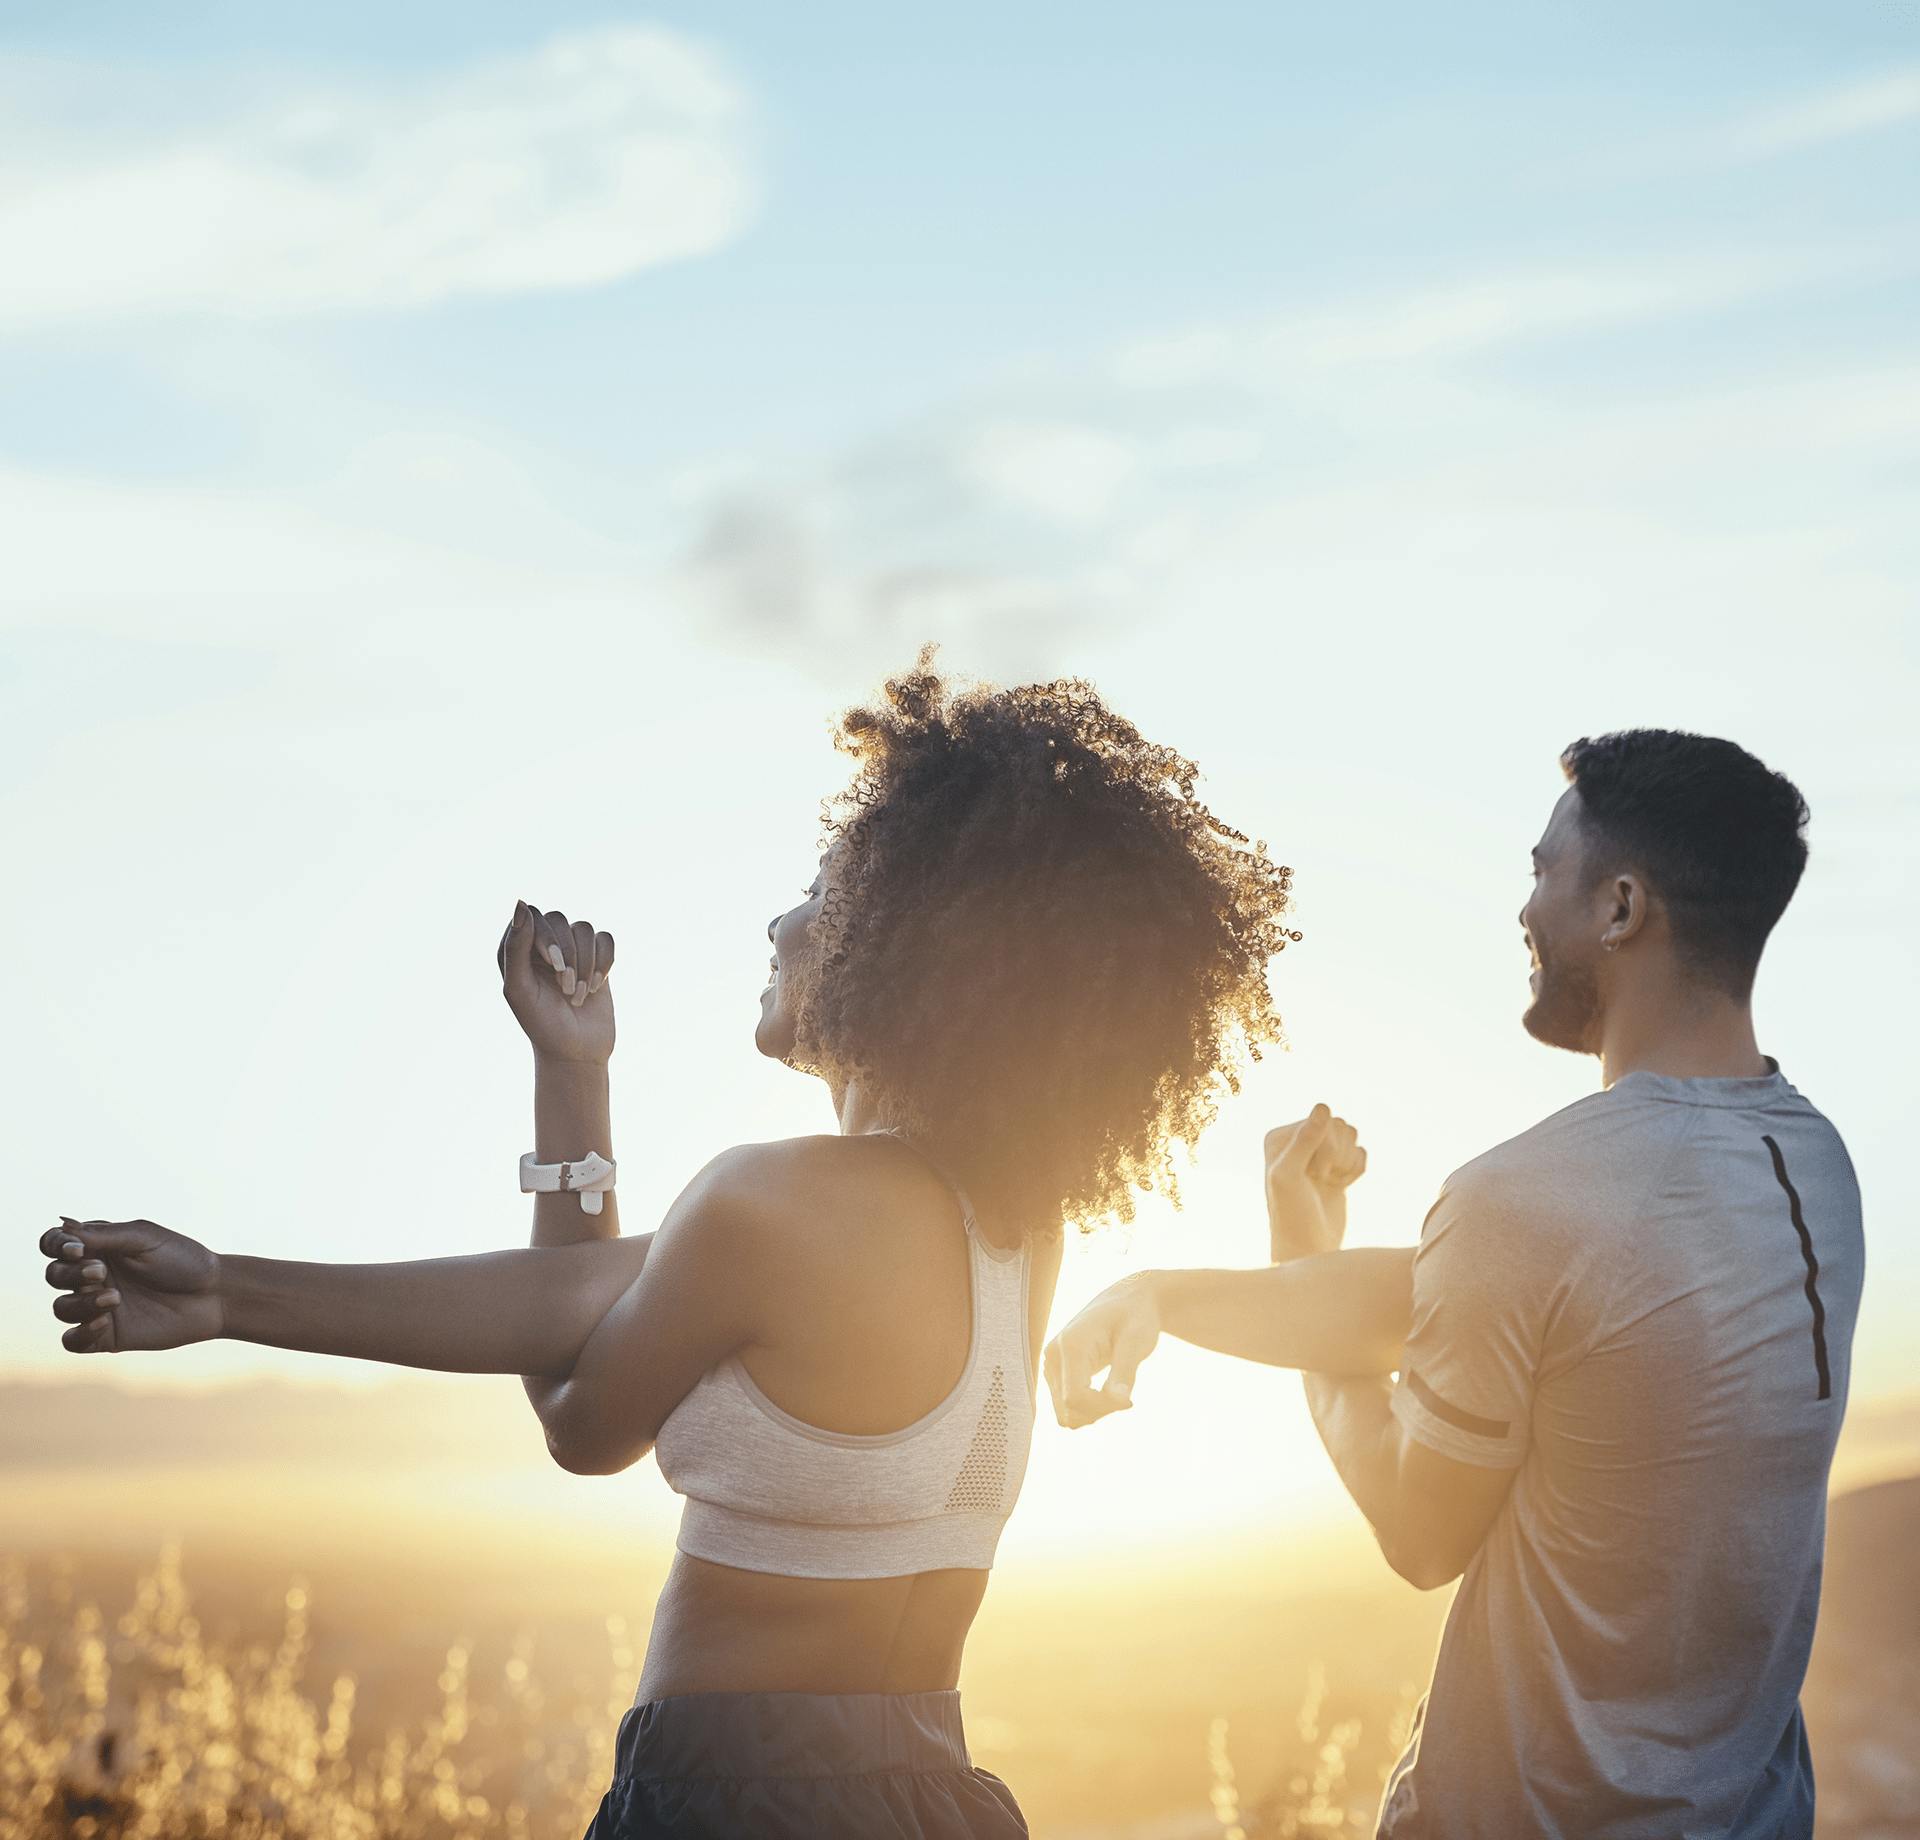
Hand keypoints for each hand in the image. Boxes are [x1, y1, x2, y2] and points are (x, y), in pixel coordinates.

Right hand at [39, 1218, 222, 1353]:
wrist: (214, 1295)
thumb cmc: (183, 1260)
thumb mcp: (145, 1238)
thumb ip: (104, 1235)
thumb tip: (64, 1227)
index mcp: (99, 1248)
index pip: (55, 1244)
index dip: (55, 1245)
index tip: (77, 1249)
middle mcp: (93, 1277)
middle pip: (54, 1275)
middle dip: (69, 1274)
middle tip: (101, 1272)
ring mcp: (97, 1307)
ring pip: (61, 1308)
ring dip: (79, 1303)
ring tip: (114, 1298)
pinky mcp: (107, 1335)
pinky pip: (72, 1341)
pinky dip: (79, 1333)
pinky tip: (103, 1322)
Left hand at [499, 900, 615, 1064]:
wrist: (576, 1052)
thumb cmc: (541, 1024)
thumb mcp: (520, 988)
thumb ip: (516, 947)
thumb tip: (521, 902)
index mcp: (517, 950)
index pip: (532, 917)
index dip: (546, 938)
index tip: (554, 966)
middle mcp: (543, 944)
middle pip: (560, 920)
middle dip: (568, 954)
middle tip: (566, 987)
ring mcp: (572, 950)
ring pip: (584, 929)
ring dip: (585, 964)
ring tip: (578, 994)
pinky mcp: (596, 958)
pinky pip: (605, 939)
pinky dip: (604, 962)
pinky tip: (596, 985)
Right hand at [1043, 1273, 1161, 1428]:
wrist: (1128, 1301)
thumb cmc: (1136, 1317)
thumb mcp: (1137, 1341)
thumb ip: (1125, 1371)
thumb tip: (1119, 1402)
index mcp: (1070, 1344)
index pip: (1075, 1398)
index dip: (1103, 1408)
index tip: (1130, 1401)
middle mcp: (1053, 1354)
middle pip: (1068, 1408)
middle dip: (1100, 1411)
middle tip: (1126, 1395)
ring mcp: (1051, 1364)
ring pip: (1066, 1412)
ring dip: (1094, 1411)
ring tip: (1117, 1391)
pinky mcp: (1055, 1372)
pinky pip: (1066, 1407)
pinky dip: (1089, 1408)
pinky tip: (1107, 1392)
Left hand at [1264, 1104, 1366, 1260]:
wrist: (1310, 1248)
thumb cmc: (1292, 1214)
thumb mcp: (1290, 1176)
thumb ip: (1304, 1139)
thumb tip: (1323, 1107)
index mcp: (1279, 1136)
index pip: (1322, 1120)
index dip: (1325, 1148)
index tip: (1312, 1175)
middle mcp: (1296, 1140)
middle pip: (1339, 1125)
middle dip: (1338, 1155)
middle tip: (1322, 1179)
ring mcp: (1317, 1153)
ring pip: (1351, 1135)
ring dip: (1347, 1162)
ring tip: (1330, 1182)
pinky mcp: (1335, 1167)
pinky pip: (1360, 1152)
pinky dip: (1356, 1170)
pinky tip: (1340, 1185)